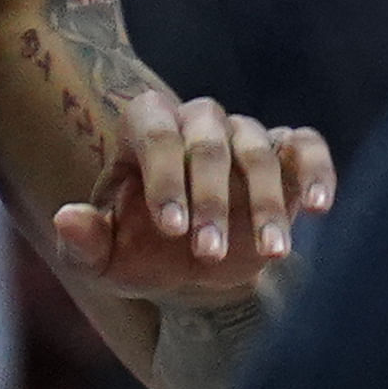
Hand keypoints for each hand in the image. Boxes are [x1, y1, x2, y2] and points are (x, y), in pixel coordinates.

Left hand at [48, 94, 336, 299]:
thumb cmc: (139, 254)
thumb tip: (67, 217)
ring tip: (270, 255)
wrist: (192, 267)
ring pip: (259, 152)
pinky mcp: (289, 149)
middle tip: (207, 254)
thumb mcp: (102, 259)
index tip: (171, 228)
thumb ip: (82, 241)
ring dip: (266, 205)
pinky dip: (318, 173)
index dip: (165, 179)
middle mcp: (197, 121)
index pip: (155, 134)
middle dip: (212, 201)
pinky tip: (320, 209)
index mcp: (145, 128)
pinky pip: (308, 147)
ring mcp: (246, 133)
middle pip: (209, 143)